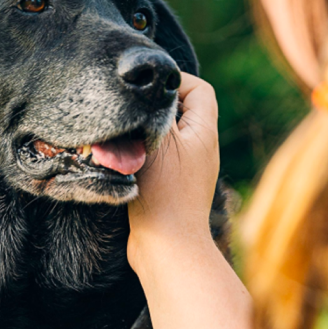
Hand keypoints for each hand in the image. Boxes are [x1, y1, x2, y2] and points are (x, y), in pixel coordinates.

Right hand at [128, 72, 219, 273]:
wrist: (167, 248)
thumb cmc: (164, 193)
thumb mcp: (159, 140)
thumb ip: (157, 109)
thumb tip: (152, 87)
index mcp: (204, 132)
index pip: (199, 89)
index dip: (175, 80)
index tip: (147, 88)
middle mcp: (201, 149)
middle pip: (182, 111)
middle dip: (155, 107)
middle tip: (130, 110)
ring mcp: (189, 170)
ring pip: (167, 136)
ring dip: (144, 133)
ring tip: (124, 137)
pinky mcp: (173, 188)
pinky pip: (159, 159)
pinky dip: (142, 155)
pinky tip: (123, 161)